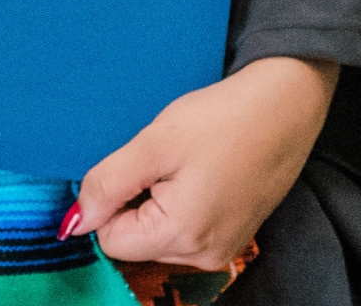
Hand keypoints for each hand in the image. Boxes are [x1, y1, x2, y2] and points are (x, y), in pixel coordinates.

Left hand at [68, 56, 335, 269]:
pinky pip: (186, 230)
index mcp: (182, 236)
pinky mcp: (234, 236)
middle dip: (136, 201)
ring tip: (187, 164)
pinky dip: (181, 204)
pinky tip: (201, 172)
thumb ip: (107, 184)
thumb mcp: (154, 143)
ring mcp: (223, 249)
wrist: (285, 105)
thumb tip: (74, 222)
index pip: (111, 239)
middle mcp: (205, 255)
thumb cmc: (223, 118)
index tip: (135, 164)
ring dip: (158, 202)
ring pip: (159, 235)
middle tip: (164, 159)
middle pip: (136, 241)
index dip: (111, 199)